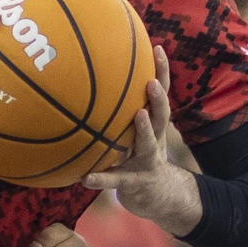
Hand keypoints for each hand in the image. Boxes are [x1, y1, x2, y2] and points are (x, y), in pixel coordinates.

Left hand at [83, 46, 201, 235]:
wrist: (160, 198)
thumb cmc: (141, 158)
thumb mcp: (137, 135)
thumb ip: (122, 113)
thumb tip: (92, 82)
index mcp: (154, 126)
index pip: (161, 94)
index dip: (162, 72)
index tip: (157, 48)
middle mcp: (155, 141)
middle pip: (162, 116)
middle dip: (159, 98)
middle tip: (151, 81)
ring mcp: (147, 163)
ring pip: (148, 145)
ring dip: (144, 130)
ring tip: (139, 115)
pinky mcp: (134, 184)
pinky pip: (116, 180)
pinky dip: (101, 179)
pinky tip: (85, 179)